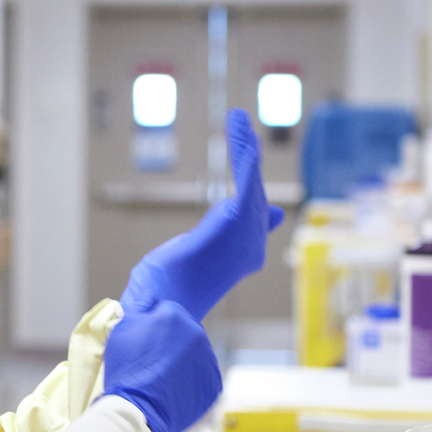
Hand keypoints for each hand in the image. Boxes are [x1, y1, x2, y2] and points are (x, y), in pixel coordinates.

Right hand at [103, 300, 221, 431]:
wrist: (138, 409)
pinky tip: (174, 389)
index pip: (165, 312)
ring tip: (161, 378)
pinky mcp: (213, 384)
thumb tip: (152, 298)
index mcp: (175, 316)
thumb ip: (140, 307)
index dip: (152, 326)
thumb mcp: (122, 329)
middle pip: (183, 331)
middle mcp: (197, 334)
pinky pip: (202, 376)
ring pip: (194, 353)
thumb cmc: (126, 367)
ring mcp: (208, 360)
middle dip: (170, 342)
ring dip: (182, 360)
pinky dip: (191, 380)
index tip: (144, 343)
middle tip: (151, 362)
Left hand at [121, 109, 284, 321]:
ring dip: (244, 147)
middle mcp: (248, 248)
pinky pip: (245, 180)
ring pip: (251, 182)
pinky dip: (244, 151)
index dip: (259, 205)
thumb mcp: (192, 271)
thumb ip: (209, 256)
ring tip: (237, 120)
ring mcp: (244, 236)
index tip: (271, 201)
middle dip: (247, 162)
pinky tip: (239, 129)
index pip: (253, 222)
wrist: (161, 311)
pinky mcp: (233, 222)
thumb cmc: (171, 299)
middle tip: (239, 128)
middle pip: (253, 198)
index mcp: (239, 260)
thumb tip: (223, 251)